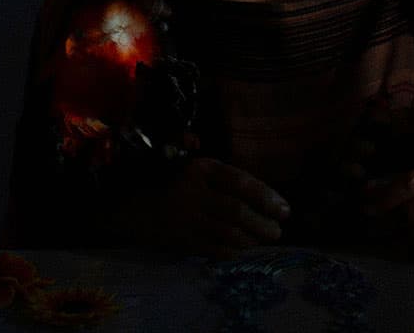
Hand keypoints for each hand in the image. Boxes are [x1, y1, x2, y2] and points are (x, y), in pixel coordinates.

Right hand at [135, 158, 290, 258]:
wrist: (129, 204)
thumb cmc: (168, 179)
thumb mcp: (192, 164)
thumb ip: (221, 172)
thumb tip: (258, 189)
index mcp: (200, 169)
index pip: (240, 182)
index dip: (265, 196)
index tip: (284, 208)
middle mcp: (194, 193)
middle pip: (236, 210)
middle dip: (262, 222)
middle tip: (278, 230)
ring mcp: (186, 219)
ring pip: (227, 231)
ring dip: (251, 238)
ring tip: (266, 238)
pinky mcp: (180, 240)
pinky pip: (212, 248)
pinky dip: (232, 250)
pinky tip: (244, 249)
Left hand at [362, 160, 413, 260]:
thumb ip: (392, 184)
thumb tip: (365, 192)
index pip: (411, 182)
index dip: (386, 196)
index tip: (367, 206)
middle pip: (412, 212)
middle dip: (387, 220)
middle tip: (372, 225)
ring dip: (395, 238)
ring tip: (385, 236)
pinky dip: (411, 251)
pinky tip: (405, 246)